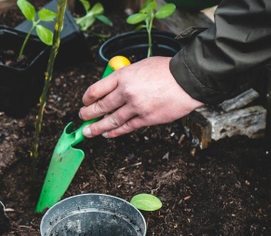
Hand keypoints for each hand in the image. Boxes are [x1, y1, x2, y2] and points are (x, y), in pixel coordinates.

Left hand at [79, 56, 203, 137]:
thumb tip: (113, 87)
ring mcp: (135, 107)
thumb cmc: (166, 70)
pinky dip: (114, 132)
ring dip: (96, 128)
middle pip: (100, 106)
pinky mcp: (146, 118)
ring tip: (88, 132)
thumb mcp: (140, 66)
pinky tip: (107, 134)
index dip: (87, 98)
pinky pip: (126, 128)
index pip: (96, 89)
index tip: (84, 101)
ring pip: (110, 120)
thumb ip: (125, 76)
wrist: (188, 80)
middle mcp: (126, 92)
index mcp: (123, 76)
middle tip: (82, 117)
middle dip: (87, 114)